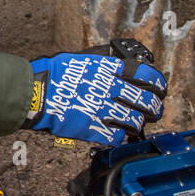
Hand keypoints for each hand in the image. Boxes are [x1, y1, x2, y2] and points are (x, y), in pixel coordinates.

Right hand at [25, 51, 166, 145]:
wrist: (34, 93)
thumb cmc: (52, 74)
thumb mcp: (80, 60)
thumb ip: (101, 65)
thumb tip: (115, 66)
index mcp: (107, 69)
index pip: (145, 74)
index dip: (157, 82)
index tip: (160, 87)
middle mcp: (109, 88)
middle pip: (146, 99)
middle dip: (155, 107)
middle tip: (155, 109)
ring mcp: (103, 109)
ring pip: (136, 121)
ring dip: (140, 123)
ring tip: (139, 124)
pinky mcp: (93, 128)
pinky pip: (118, 136)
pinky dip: (122, 136)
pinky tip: (120, 133)